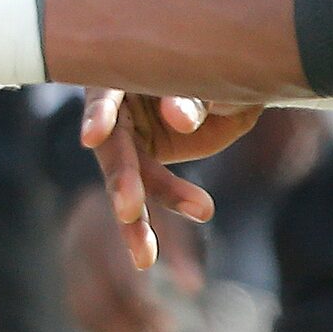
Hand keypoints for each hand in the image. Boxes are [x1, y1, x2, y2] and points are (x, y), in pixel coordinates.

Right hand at [61, 183, 201, 331]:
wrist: (125, 184)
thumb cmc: (158, 201)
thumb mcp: (171, 215)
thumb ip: (179, 247)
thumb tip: (193, 289)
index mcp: (99, 221)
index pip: (116, 276)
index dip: (143, 307)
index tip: (172, 330)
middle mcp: (75, 240)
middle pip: (96, 299)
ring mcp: (68, 258)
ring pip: (87, 311)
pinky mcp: (69, 273)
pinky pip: (82, 314)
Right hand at [79, 87, 256, 269]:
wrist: (238, 89)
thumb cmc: (222, 74)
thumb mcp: (214, 83)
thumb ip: (192, 97)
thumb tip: (177, 119)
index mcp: (124, 75)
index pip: (107, 93)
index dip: (99, 113)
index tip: (94, 136)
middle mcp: (116, 107)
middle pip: (113, 146)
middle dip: (121, 178)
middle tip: (127, 209)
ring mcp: (128, 139)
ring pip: (127, 180)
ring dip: (134, 219)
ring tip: (144, 256)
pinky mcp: (142, 166)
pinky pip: (145, 195)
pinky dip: (145, 227)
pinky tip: (144, 257)